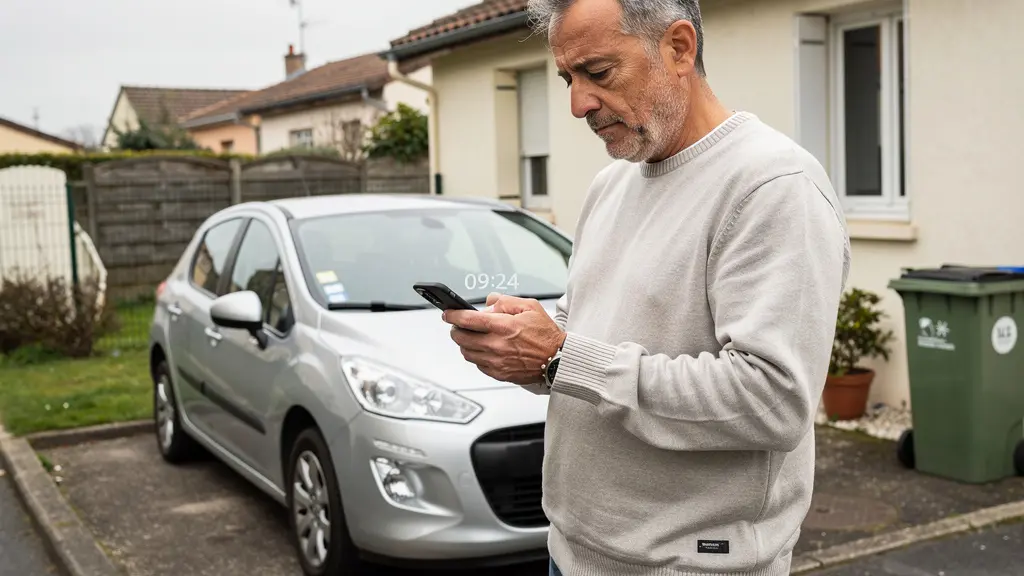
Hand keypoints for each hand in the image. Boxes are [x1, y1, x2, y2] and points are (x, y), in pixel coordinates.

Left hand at [443, 292, 565, 384]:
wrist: (557, 360)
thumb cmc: (546, 334)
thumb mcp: (529, 306)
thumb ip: (505, 301)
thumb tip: (488, 303)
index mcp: (504, 327)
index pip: (468, 320)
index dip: (453, 316)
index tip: (447, 314)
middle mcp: (497, 346)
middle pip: (462, 339)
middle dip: (456, 330)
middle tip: (458, 326)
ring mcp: (497, 362)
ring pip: (467, 353)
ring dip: (465, 344)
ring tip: (472, 337)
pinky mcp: (499, 374)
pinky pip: (478, 365)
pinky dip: (477, 356)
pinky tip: (484, 350)